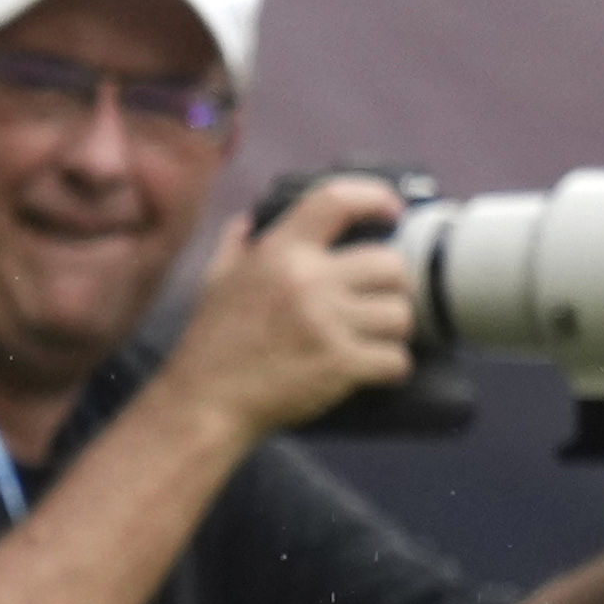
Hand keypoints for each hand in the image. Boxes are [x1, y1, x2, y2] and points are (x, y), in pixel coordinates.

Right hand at [164, 174, 420, 445]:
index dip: (376, 198)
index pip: (339, 200)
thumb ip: (238, 246)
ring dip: (392, 331)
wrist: (203, 405)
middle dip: (391, 286)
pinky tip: (373, 370)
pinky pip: (396, 359)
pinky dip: (390, 367)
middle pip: (391, 264)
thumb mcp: (216, 282)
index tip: (392, 212)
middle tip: (377, 301)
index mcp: (279, 253)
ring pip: (400, 314)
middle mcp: (307, 281)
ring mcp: (326, 324)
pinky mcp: (340, 365)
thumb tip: (253, 221)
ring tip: (372, 340)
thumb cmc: (210, 345)